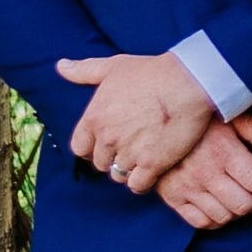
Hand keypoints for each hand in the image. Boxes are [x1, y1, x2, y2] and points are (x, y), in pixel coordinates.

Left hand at [55, 52, 220, 192]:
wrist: (191, 80)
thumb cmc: (153, 71)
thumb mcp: (114, 66)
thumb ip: (84, 70)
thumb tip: (61, 66)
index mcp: (93, 118)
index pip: (80, 149)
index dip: (93, 148)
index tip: (107, 144)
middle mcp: (107, 138)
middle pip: (100, 163)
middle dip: (113, 157)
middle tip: (131, 148)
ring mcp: (129, 152)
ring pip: (119, 175)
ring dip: (129, 169)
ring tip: (144, 158)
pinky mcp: (152, 163)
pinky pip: (137, 185)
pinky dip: (143, 182)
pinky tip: (153, 171)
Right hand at [152, 118, 251, 228]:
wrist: (151, 125)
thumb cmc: (197, 119)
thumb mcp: (229, 115)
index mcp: (223, 151)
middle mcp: (205, 173)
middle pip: (245, 205)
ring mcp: (186, 188)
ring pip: (225, 217)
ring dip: (241, 212)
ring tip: (246, 199)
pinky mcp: (172, 198)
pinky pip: (200, 222)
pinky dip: (217, 221)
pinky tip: (224, 208)